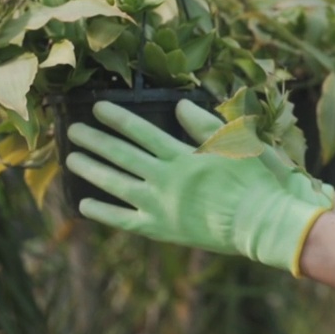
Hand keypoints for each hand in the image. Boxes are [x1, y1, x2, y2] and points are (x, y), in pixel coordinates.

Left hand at [66, 100, 333, 274]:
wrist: (262, 223)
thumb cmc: (255, 180)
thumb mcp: (236, 144)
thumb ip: (204, 125)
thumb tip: (178, 104)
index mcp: (183, 155)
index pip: (142, 131)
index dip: (118, 118)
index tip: (97, 108)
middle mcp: (165, 178)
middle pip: (122, 154)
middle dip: (95, 140)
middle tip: (73, 130)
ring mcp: (160, 205)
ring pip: (116, 184)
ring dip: (92, 170)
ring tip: (72, 159)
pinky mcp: (161, 228)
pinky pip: (124, 220)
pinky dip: (103, 212)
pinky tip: (84, 204)